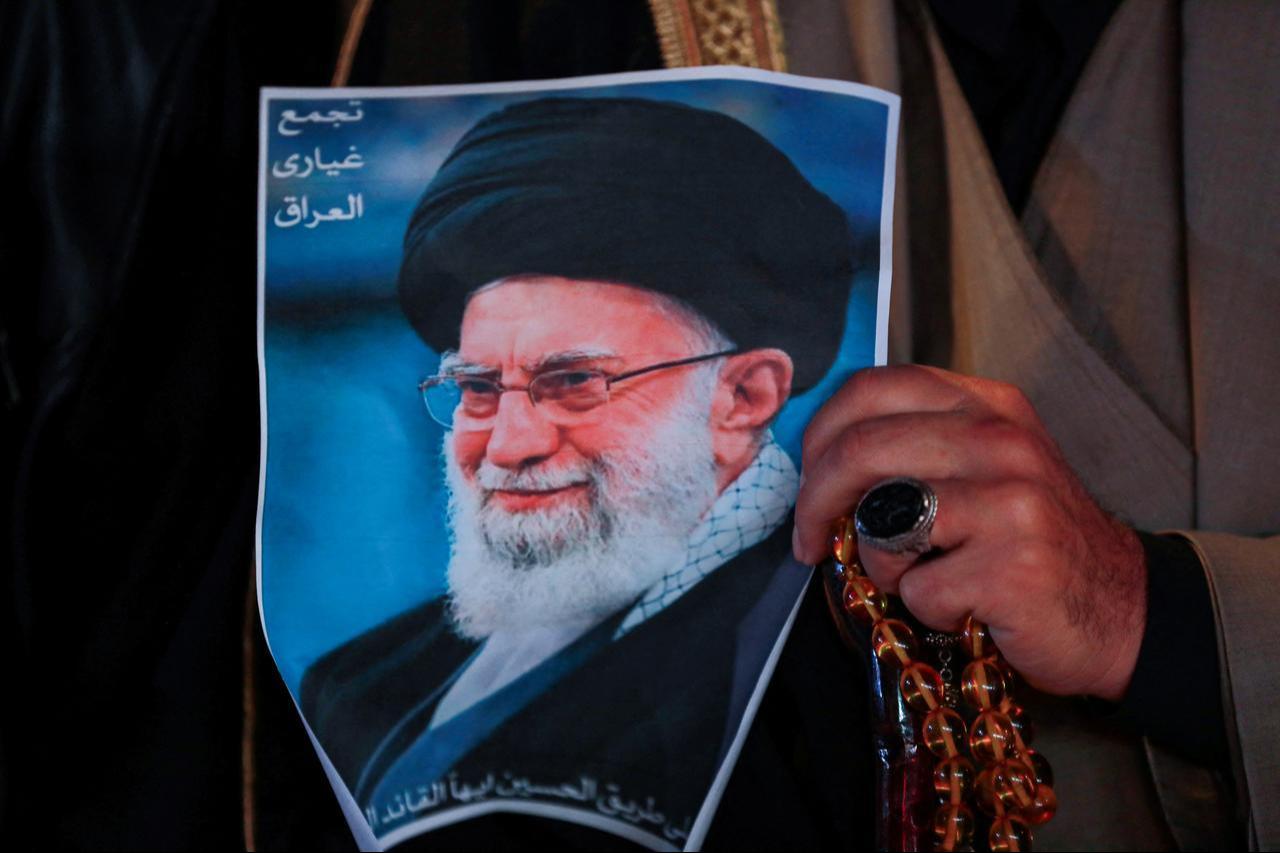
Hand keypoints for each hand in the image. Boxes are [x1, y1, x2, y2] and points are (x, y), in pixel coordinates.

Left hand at [791, 365, 1147, 700]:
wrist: (1124, 611)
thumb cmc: (1028, 542)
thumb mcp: (980, 469)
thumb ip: (911, 449)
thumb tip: (815, 464)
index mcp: (984, 404)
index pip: (869, 390)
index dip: (818, 439)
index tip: (806, 485)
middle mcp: (1000, 440)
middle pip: (860, 452)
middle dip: (814, 505)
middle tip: (810, 544)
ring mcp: (1013, 500)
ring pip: (881, 523)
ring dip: (880, 564)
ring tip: (918, 576)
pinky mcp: (1015, 565)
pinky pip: (919, 589)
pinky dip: (927, 608)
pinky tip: (967, 606)